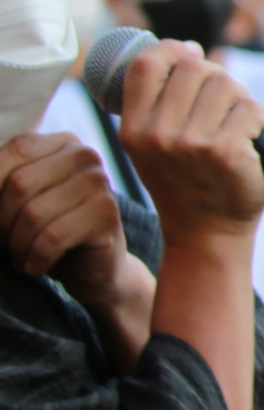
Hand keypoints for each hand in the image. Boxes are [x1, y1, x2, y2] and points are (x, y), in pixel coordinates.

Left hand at [0, 131, 132, 295]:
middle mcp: (85, 156)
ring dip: (18, 245)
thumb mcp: (22, 199)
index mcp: (62, 142)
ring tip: (20, 256)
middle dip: (2, 222)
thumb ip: (4, 183)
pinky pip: (53, 236)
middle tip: (5, 241)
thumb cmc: (48, 230)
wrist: (92, 266)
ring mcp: (100, 183)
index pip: (14, 151)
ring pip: (34, 213)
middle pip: (20, 184)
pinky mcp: (107, 214)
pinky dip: (36, 258)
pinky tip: (36, 265)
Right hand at [119, 43, 263, 242]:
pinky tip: (252, 138)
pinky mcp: (227, 152)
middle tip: (224, 104)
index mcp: (132, 129)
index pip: (147, 65)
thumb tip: (190, 50)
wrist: (206, 234)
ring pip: (227, 85)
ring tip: (237, 124)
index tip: (192, 52)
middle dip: (217, 78)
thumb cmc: (186, 183)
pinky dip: (258, 119)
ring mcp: (191, 144)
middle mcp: (157, 135)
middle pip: (195, 68)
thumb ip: (160, 102)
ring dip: (240, 100)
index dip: (173, 49)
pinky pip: (251, 109)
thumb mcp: (153, 145)